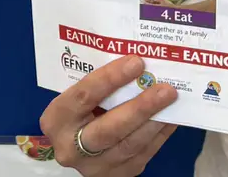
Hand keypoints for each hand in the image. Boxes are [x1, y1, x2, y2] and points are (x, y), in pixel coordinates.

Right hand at [42, 56, 177, 175]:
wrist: (77, 150)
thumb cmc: (78, 112)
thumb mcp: (76, 99)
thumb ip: (98, 87)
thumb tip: (136, 64)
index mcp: (56, 120)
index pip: (84, 97)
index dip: (111, 79)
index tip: (137, 62)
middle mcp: (70, 147)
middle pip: (109, 129)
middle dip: (140, 107)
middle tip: (165, 89)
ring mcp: (94, 166)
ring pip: (129, 145)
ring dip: (155, 122)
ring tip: (172, 101)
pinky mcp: (116, 175)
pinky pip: (142, 155)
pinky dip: (159, 134)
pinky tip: (171, 117)